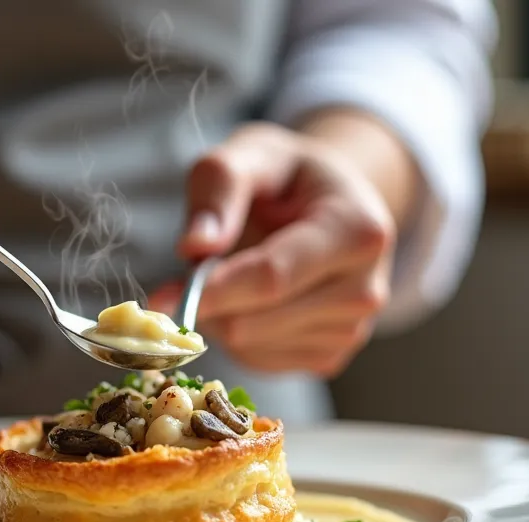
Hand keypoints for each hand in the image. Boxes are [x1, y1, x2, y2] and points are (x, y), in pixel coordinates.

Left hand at [150, 121, 397, 376]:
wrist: (333, 203)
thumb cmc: (287, 178)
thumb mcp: (251, 153)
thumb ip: (219, 188)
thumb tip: (193, 247)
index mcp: (358, 232)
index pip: (272, 277)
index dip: (213, 290)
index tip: (163, 297)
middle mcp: (366, 290)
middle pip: (256, 320)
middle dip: (210, 299)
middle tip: (194, 269)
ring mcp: (351, 330)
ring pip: (250, 345)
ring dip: (223, 315)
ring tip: (238, 272)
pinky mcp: (331, 357)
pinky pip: (258, 360)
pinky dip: (238, 334)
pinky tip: (252, 300)